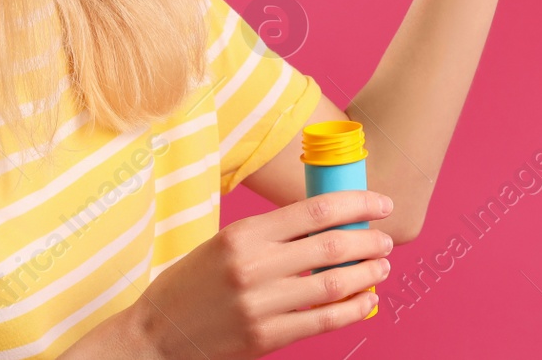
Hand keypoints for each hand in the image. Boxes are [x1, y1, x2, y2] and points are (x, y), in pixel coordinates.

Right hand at [125, 191, 394, 357]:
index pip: (315, 209)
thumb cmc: (192, 285)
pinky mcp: (265, 337)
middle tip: (386, 240)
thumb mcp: (224, 244)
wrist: (155, 337)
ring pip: (332, 284)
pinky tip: (365, 301)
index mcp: (243, 234)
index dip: (357, 204)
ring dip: (366, 274)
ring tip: (382, 268)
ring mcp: (259, 304)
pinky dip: (351, 309)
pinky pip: (321, 321)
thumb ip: (271, 236)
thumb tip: (328, 225)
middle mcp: (253, 266)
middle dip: (368, 240)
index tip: (382, 204)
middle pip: (330, 245)